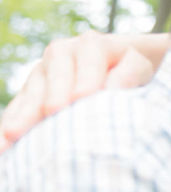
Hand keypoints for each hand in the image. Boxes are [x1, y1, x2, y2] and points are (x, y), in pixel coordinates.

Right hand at [0, 30, 156, 152]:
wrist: (116, 64)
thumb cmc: (130, 71)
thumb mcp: (137, 67)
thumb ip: (129, 75)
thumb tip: (113, 88)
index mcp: (92, 45)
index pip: (89, 61)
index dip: (87, 78)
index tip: (84, 97)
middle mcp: (62, 53)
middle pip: (55, 76)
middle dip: (53, 95)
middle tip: (53, 112)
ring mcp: (42, 72)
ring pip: (32, 94)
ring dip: (22, 115)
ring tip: (14, 135)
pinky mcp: (30, 91)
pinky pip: (17, 108)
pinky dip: (11, 125)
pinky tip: (4, 145)